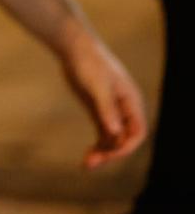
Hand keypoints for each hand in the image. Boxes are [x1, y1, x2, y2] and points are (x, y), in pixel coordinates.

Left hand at [56, 26, 148, 169]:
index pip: (137, 132)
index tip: (109, 154)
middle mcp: (125, 109)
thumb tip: (115, 132)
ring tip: (86, 165)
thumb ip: (106, 109)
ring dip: (103, 152)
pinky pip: (103, 133)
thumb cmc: (89, 63)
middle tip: (90, 163)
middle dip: (111, 152)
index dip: (126, 146)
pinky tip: (88, 155)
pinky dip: (98, 145)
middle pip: (124, 138)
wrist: (74, 48)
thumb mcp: (97, 86)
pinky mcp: (98, 110)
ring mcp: (111, 110)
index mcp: (131, 102)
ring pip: (113, 138)